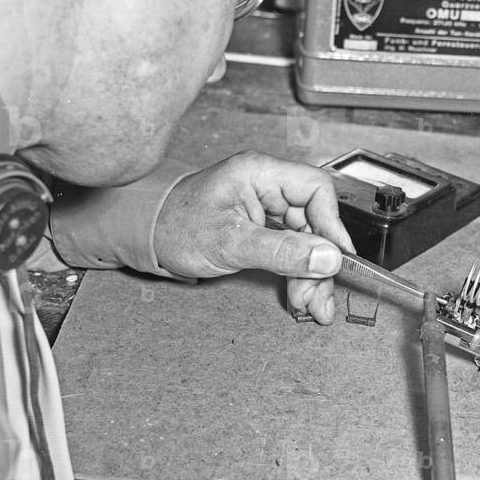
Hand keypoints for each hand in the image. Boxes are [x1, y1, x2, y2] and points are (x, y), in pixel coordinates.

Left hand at [153, 150, 353, 323]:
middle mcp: (268, 186)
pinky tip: (302, 295)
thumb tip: (327, 258)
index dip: (332, 225)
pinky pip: (294, 249)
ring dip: (312, 275)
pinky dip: (299, 274)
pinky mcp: (265, 227)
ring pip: (308, 241)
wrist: (143, 235)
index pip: (316, 190)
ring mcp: (268, 207)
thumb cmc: (173, 227)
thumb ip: (282, 252)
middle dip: (320, 263)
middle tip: (317, 296)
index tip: (336, 259)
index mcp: (260, 174)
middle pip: (316, 222)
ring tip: (311, 305)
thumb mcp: (230, 244)